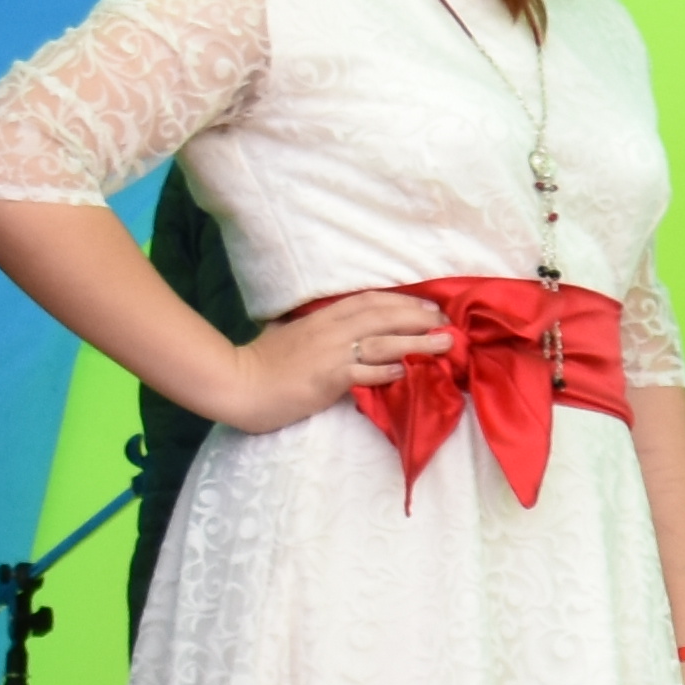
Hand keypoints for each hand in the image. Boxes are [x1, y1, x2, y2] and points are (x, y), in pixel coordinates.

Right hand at [210, 293, 444, 433]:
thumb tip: (328, 327)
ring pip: (382, 342)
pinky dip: (387, 371)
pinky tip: (408, 371)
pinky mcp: (328, 379)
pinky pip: (364, 373)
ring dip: (417, 341)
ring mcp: (330, 354)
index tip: (428, 305)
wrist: (238, 383)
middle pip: (382, 316)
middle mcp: (330, 331)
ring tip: (445, 343)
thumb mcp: (288, 334)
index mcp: (321, 318)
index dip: (402, 301)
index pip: (368, 301)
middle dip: (418, 317)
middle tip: (447, 321)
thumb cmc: (262, 363)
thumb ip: (311, 329)